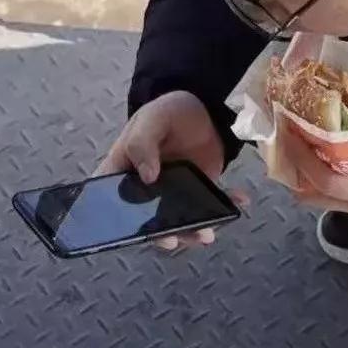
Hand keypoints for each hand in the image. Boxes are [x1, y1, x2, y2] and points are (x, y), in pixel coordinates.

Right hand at [96, 90, 244, 248]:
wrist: (204, 108)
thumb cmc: (168, 112)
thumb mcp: (152, 119)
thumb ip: (142, 143)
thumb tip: (147, 176)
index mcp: (124, 172)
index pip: (109, 200)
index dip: (115, 221)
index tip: (131, 232)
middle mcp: (146, 189)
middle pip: (146, 220)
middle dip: (161, 234)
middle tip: (173, 239)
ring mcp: (175, 193)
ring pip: (180, 220)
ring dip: (193, 230)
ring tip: (207, 234)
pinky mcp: (200, 189)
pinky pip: (212, 203)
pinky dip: (226, 205)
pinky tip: (238, 201)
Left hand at [284, 114, 347, 218]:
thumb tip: (344, 90)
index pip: (330, 180)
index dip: (306, 159)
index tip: (290, 135)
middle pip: (317, 195)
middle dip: (295, 170)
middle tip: (282, 142)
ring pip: (320, 200)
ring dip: (302, 177)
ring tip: (292, 150)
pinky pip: (330, 198)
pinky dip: (315, 181)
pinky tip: (312, 159)